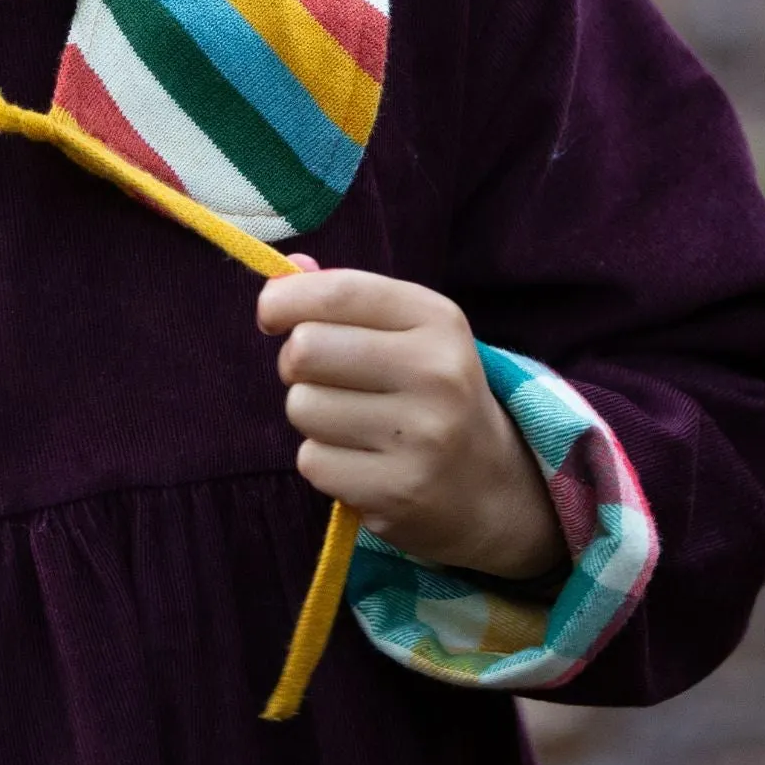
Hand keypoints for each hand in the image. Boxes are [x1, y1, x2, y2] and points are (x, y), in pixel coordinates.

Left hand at [256, 260, 565, 583]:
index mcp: (437, 320)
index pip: (337, 292)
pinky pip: (312, 461)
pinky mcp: (398, 491)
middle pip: (305, 349)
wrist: (492, 484)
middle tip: (322, 376)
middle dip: (297, 362)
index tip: (272, 313)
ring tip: (352, 422)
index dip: (285, 299)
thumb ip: (345, 297)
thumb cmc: (430, 390)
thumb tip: (284, 273)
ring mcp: (421, 437)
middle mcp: (436, 373)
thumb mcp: (408, 331)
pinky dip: (323, 460)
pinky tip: (361, 460)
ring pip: (302, 407)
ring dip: (311, 414)